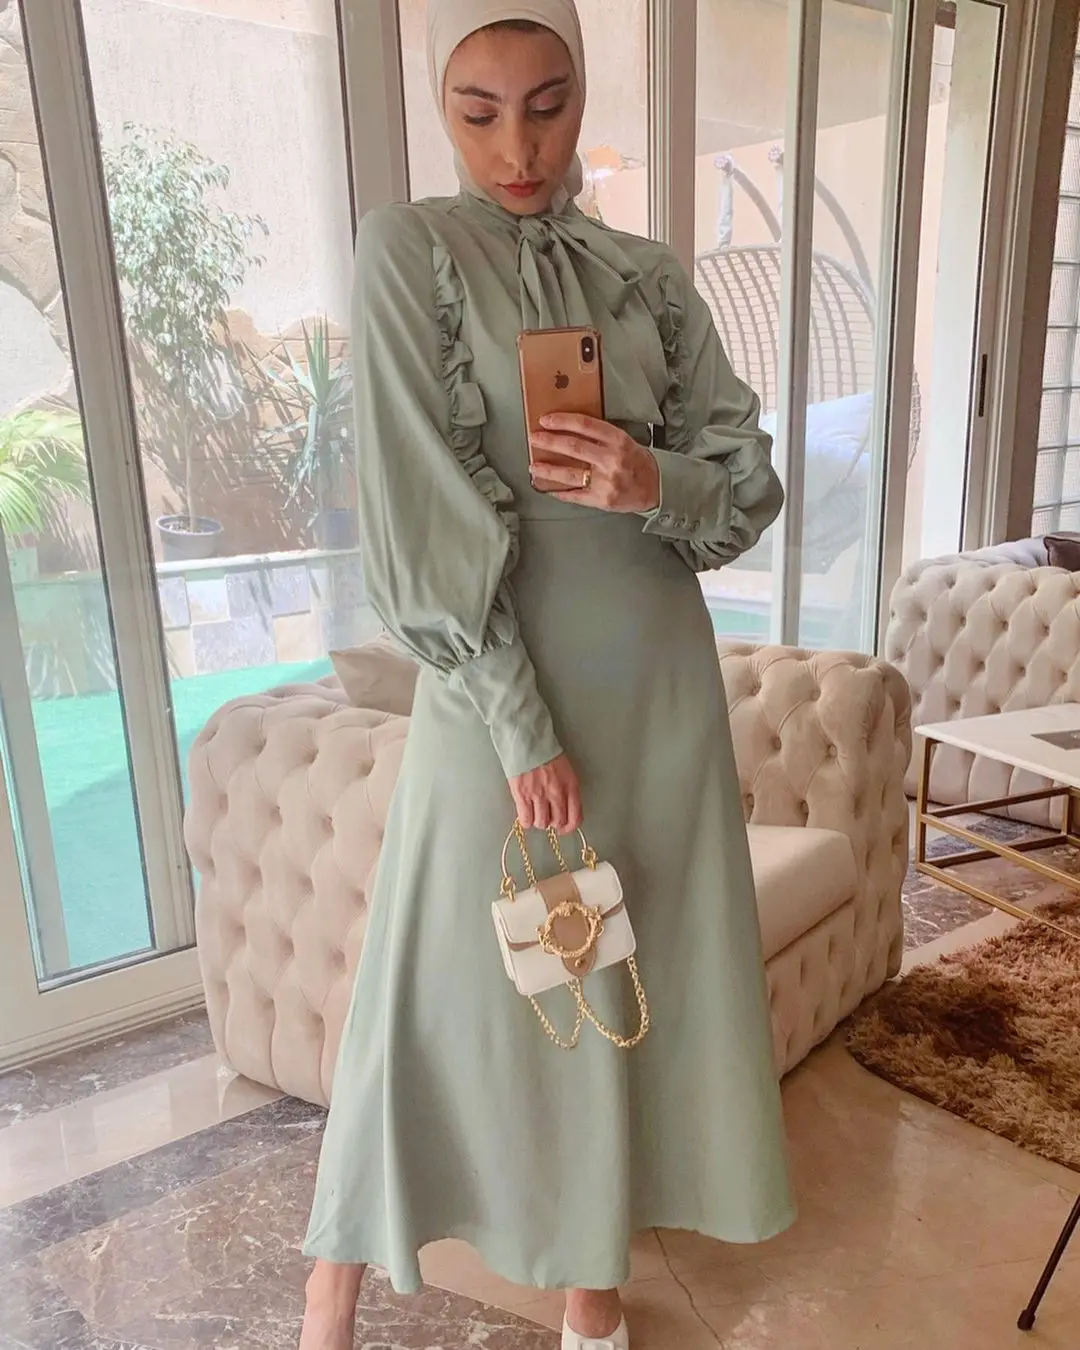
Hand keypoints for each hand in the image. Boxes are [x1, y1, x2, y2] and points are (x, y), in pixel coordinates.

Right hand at [509, 753, 582, 834]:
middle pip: (558, 822)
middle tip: (547, 817)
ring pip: (542, 823)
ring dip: (539, 821)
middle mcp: (557, 793)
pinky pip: (526, 819)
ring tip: (535, 812)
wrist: (527, 742)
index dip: (569, 827)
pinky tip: (526, 813)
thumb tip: (563, 809)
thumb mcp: (566, 771)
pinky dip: (526, 820)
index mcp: (570, 786)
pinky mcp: (522, 795)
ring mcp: (539, 795)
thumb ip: (567, 790)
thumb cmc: (546, 754)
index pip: (575, 817)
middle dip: (553, 822)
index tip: (564, 828)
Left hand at [529, 414, 660, 512]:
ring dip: (547, 470)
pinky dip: (559, 492)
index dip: (562, 420)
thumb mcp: (624, 441)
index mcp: (618, 440)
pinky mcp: (602, 500)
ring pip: (569, 474)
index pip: (585, 424)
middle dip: (549, 441)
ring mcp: (606, 482)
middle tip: (534, 438)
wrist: (656, 488)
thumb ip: (600, 436)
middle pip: (573, 447)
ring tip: (533, 466)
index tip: (546, 420)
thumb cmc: (637, 462)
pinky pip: (575, 495)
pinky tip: (547, 488)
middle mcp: (612, 460)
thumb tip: (567, 429)